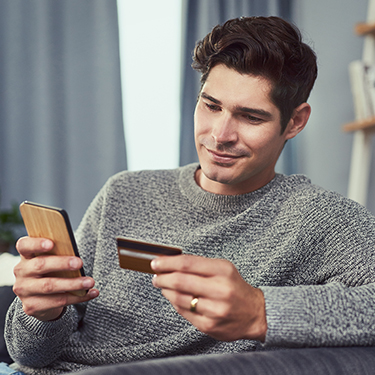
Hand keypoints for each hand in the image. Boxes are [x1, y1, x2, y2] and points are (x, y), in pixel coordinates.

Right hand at [13, 236, 98, 321]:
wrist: (40, 299)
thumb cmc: (51, 271)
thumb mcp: (51, 260)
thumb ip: (58, 254)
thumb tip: (76, 253)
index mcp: (26, 255)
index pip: (24, 245)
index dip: (36, 244)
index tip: (51, 243)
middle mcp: (22, 272)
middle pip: (40, 265)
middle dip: (62, 263)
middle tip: (80, 263)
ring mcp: (24, 290)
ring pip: (49, 286)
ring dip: (73, 284)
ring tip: (90, 282)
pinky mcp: (31, 306)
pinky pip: (58, 301)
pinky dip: (78, 297)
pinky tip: (91, 293)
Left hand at [151, 254, 266, 341]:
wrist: (254, 313)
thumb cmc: (234, 287)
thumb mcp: (223, 268)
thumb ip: (199, 265)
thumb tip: (169, 263)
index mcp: (223, 271)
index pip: (187, 264)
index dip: (167, 263)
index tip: (155, 263)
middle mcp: (220, 290)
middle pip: (180, 281)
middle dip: (162, 278)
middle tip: (156, 276)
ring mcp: (214, 310)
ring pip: (179, 298)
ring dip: (166, 291)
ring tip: (163, 286)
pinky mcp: (209, 325)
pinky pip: (183, 313)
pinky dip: (175, 303)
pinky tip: (174, 298)